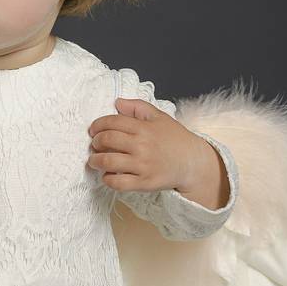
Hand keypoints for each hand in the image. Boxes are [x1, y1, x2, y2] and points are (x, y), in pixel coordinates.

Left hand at [87, 97, 216, 195]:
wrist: (192, 162)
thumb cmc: (175, 139)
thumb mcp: (159, 117)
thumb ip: (138, 107)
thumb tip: (117, 102)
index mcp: (144, 128)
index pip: (113, 122)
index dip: (98, 125)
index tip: (94, 130)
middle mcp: (142, 146)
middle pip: (107, 140)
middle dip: (96, 142)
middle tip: (95, 144)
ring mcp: (143, 165)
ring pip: (108, 162)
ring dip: (95, 160)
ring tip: (95, 160)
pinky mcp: (144, 182)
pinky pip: (118, 183)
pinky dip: (107, 179)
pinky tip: (107, 176)